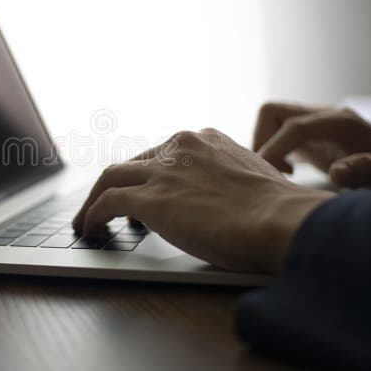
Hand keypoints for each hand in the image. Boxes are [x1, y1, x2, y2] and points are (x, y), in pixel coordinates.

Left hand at [72, 129, 332, 272]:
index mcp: (206, 140)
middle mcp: (180, 147)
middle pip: (133, 163)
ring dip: (93, 200)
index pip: (163, 154)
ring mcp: (163, 171)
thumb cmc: (281, 213)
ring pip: (111, 178)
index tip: (144, 193)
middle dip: (118, 186)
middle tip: (108, 208)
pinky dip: (91, 215)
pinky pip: (106, 202)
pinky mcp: (150, 198)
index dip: (149, 176)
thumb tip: (227, 205)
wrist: (283, 220)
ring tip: (87, 222)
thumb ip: (229, 183)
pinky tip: (90, 230)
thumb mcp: (253, 181)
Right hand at [253, 102, 370, 188]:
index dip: (274, 148)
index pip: (294, 125)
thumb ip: (370, 171)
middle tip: (273, 173)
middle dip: (263, 142)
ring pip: (269, 119)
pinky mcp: (305, 131)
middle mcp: (323, 114)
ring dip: (264, 145)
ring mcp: (312, 120)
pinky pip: (273, 130)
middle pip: (272, 112)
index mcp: (343, 121)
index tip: (269, 174)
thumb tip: (338, 174)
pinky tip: (289, 171)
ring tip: (281, 172)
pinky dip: (271, 150)